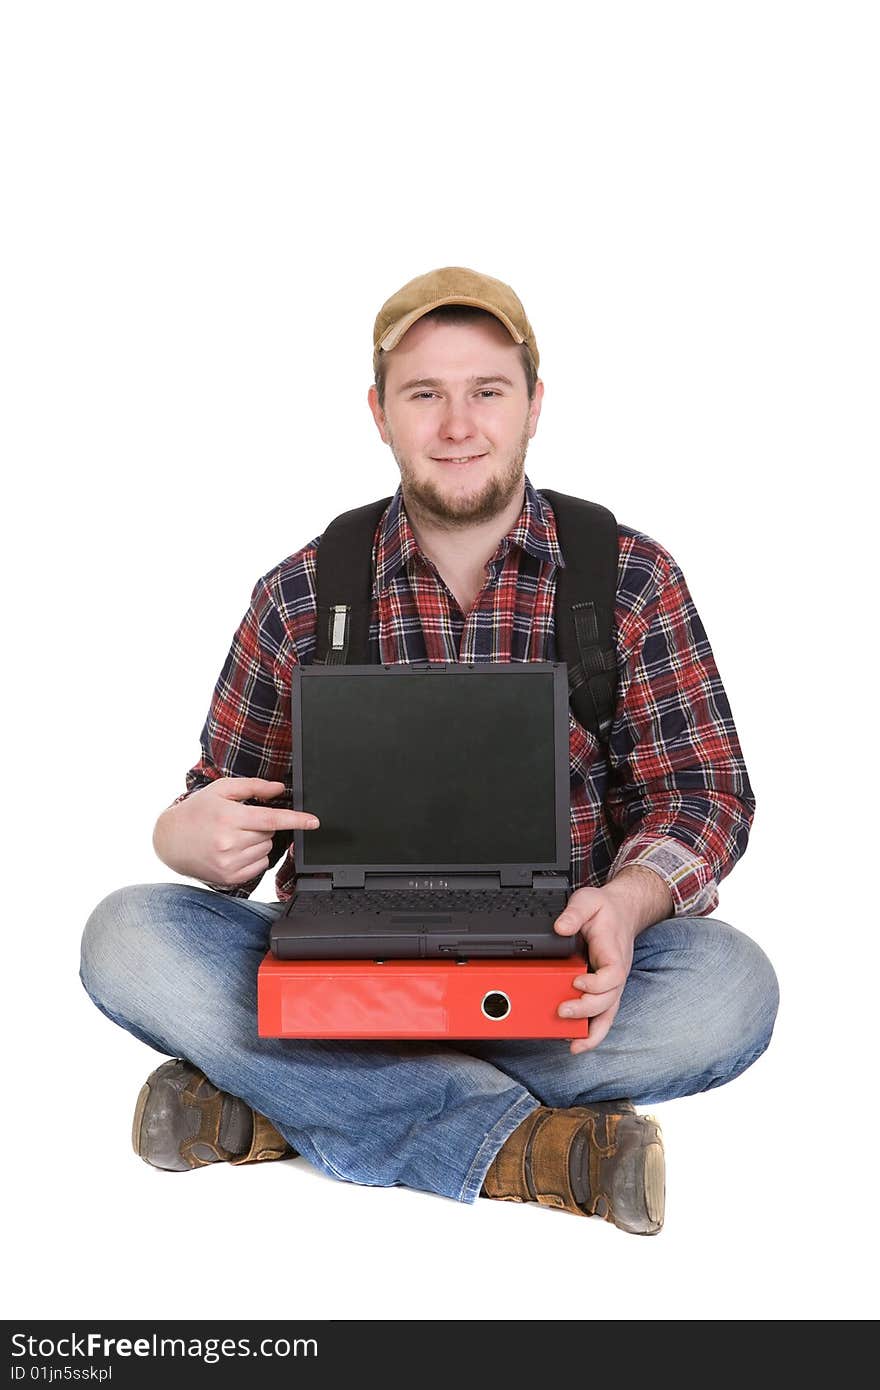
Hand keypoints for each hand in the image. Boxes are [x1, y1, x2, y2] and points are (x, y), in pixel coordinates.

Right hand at [153, 777, 319, 886]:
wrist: (170, 840)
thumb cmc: (197, 812)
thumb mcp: (221, 790)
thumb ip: (253, 787)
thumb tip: (279, 789)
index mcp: (229, 818)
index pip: (271, 819)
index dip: (296, 820)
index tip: (314, 822)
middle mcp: (229, 843)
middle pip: (269, 834)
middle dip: (261, 826)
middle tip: (240, 822)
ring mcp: (229, 863)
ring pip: (266, 850)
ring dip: (258, 842)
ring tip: (234, 836)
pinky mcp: (229, 878)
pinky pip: (259, 866)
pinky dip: (254, 857)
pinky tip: (234, 850)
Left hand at [553, 884, 639, 1054]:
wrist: (623, 911)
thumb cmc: (605, 909)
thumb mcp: (588, 900)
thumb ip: (574, 912)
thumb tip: (560, 927)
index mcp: (614, 952)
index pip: (613, 975)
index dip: (596, 983)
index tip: (576, 980)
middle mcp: (616, 972)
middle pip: (608, 1000)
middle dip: (586, 1010)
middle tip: (562, 1011)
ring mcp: (612, 983)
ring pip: (608, 1014)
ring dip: (592, 1032)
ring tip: (573, 1046)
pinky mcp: (605, 989)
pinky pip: (603, 1014)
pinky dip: (592, 1031)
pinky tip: (576, 1042)